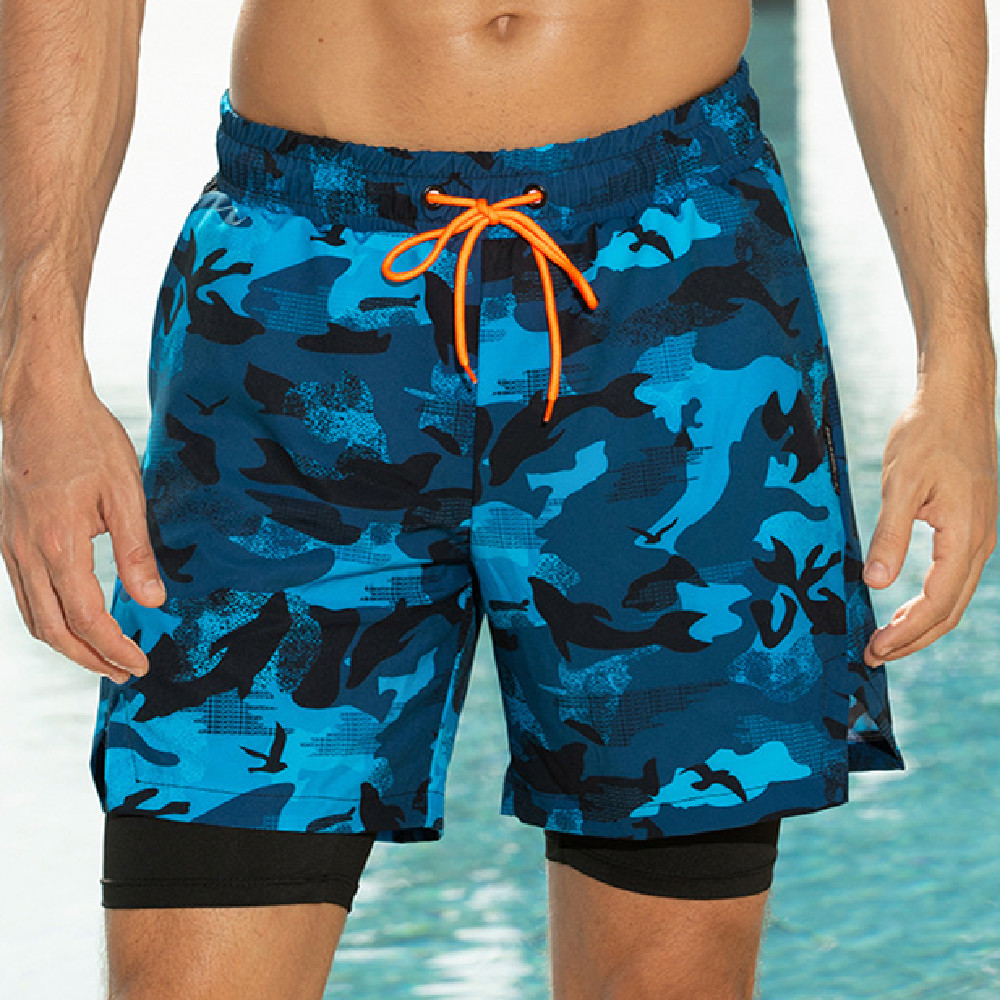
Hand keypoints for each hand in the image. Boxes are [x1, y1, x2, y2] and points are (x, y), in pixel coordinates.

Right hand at [0, 374, 163, 681]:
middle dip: (90, 658)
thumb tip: (153, 600)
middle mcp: (25, 551)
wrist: (39, 404)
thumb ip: (136, 551)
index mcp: (58, 542)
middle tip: (126, 672)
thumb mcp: (125, 492)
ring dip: (67, 645)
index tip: (141, 664)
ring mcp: (9, 546)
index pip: (85, 617)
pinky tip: (73, 621)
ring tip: (103, 658)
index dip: (114, 647)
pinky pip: (23, 594)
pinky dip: (48, 619)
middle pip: (52, 629)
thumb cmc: (87, 440)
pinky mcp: (6, 538)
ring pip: (32, 616)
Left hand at [862, 364, 997, 666]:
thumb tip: (877, 583)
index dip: (907, 634)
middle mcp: (980, 542)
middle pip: (950, 610)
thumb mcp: (900, 484)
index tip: (874, 649)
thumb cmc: (927, 434)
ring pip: (954, 596)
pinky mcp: (969, 524)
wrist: (955, 398)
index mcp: (966, 537)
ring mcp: (979, 534)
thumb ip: (891, 535)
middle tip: (874, 655)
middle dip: (913, 639)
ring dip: (921, 623)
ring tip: (886, 640)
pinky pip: (953, 575)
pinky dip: (930, 599)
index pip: (938, 604)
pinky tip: (905, 604)